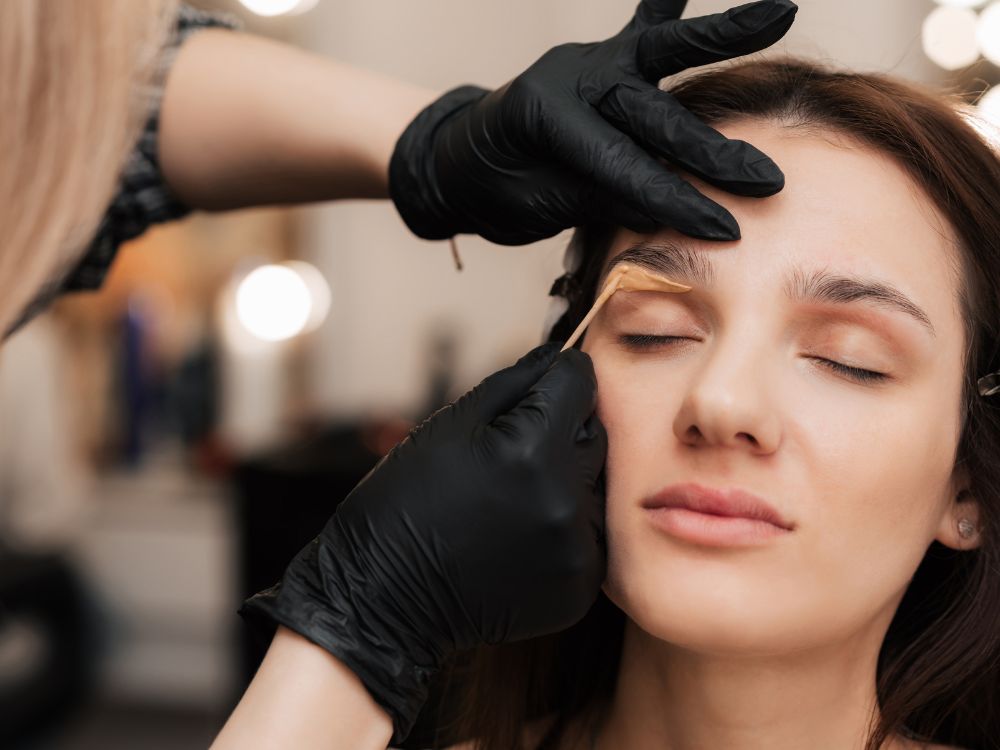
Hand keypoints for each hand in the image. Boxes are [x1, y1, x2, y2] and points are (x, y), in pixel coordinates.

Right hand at [241, 343, 606, 742]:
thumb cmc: (404, 502)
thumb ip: (513, 383)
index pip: (579, 383)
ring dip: (566, 483)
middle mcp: (564, 499)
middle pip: (593, 434)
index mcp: (531, 450)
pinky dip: (563, 530)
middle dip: (561, 434)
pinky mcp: (579, 586)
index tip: (539, 391)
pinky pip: (588, 536)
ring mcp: (575, 548)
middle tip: (510, 458)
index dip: (557, 380)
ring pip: (595, 487)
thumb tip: (559, 354)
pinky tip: (518, 538)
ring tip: (509, 503)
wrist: (383, 597)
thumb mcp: (449, 425)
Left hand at [390, 0, 796, 244]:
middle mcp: (572, 76)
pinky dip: (671, 4)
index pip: (620, 163)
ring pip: (662, 49)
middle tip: (765, 180)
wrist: (458, 161)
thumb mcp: (537, 205)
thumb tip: (666, 207)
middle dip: (710, 152)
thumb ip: (598, 197)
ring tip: (779, 12)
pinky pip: (642, 27)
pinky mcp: (601, 58)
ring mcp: (589, 60)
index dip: (670, 198)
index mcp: (545, 113)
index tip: (721, 228)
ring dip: (722, 34)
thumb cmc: (491, 190)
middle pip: (652, 114)